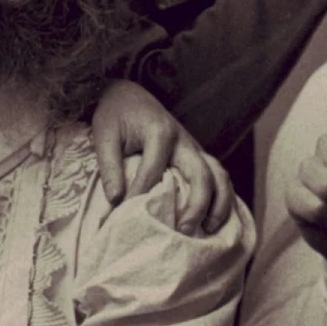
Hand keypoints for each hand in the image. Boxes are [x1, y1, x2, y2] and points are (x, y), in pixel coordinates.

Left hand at [89, 80, 233, 234]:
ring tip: (208, 230)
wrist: (130, 94)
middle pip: (201, 174)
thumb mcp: (104, 134)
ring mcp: (194, 147)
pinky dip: (222, 197)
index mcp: (160, 132)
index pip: (153, 171)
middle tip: (182, 231)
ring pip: (219, 175)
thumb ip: (109, 166)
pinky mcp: (197, 154)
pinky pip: (218, 176)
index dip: (140, 196)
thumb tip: (116, 201)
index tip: (125, 217)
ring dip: (219, 203)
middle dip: (196, 205)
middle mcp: (184, 140)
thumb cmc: (116, 115)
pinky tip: (215, 220)